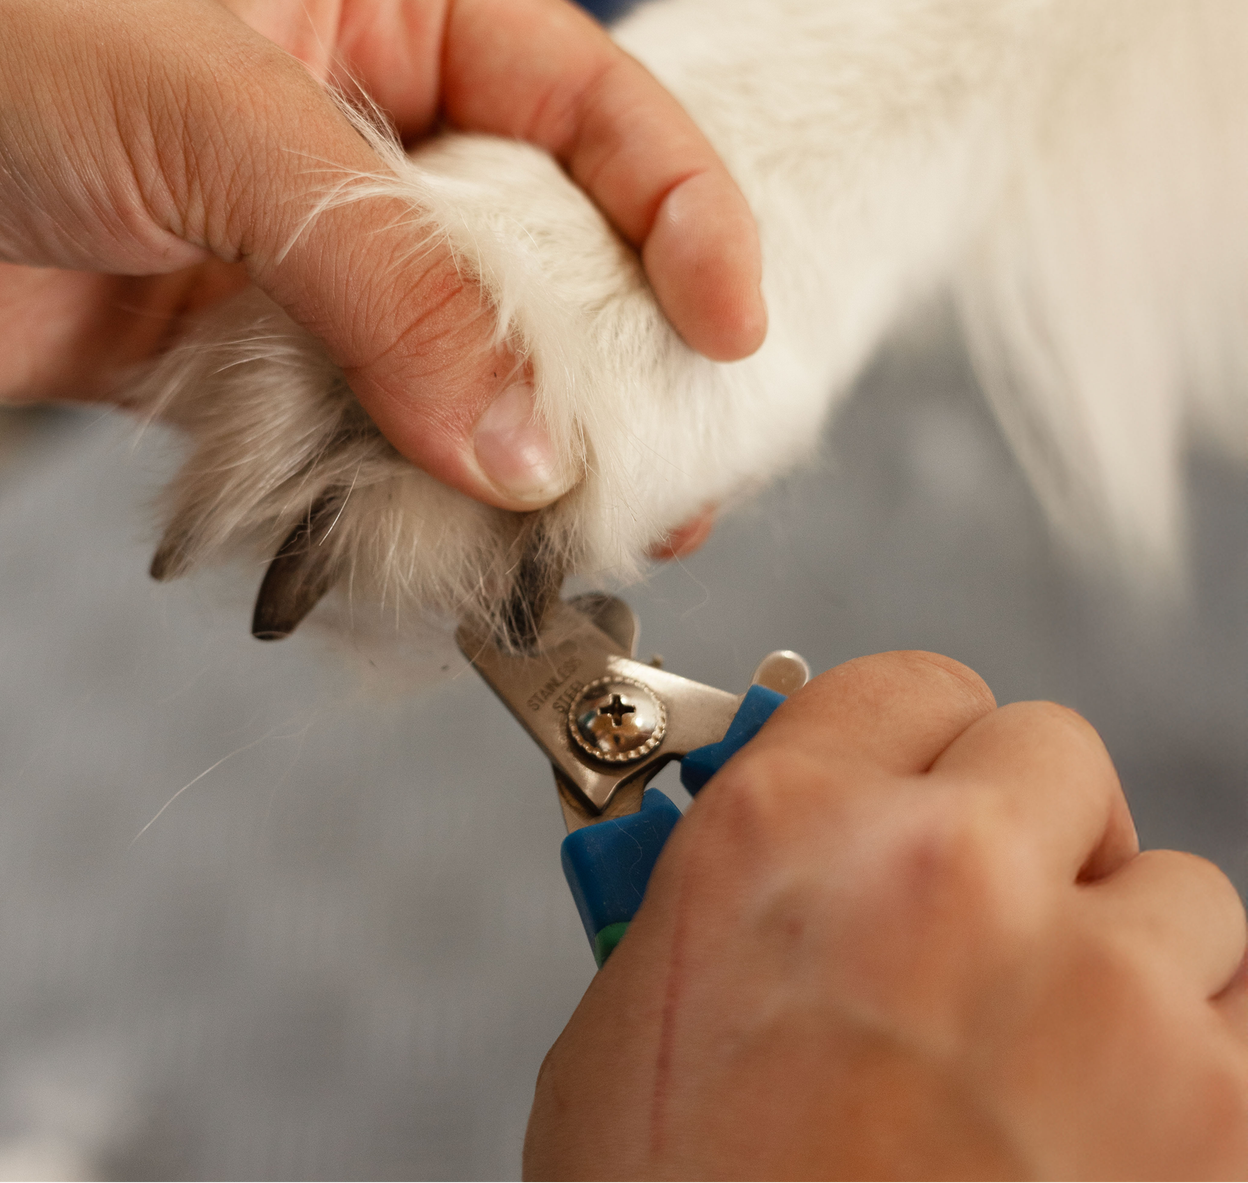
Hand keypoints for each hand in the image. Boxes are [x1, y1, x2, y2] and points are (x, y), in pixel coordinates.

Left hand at [0, 0, 761, 509]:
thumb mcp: (212, 117)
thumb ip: (381, 279)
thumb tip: (516, 432)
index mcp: (380, 11)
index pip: (583, 99)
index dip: (674, 203)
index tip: (728, 317)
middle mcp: (353, 133)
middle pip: (530, 249)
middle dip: (598, 356)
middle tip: (658, 464)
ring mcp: (295, 254)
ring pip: (441, 356)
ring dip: (492, 443)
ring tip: (558, 529)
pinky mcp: (235, 358)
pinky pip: (345, 426)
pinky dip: (383, 481)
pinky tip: (427, 530)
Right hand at [526, 652, 1247, 1181]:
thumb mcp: (634, 1018)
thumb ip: (732, 888)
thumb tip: (800, 833)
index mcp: (790, 832)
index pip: (916, 686)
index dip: (924, 743)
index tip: (928, 790)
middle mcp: (947, 875)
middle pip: (1058, 757)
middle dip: (1030, 836)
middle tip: (988, 928)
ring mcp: (1103, 991)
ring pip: (1181, 892)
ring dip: (1128, 962)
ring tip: (1050, 1070)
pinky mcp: (1222, 1117)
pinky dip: (1205, 1071)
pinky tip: (1115, 1139)